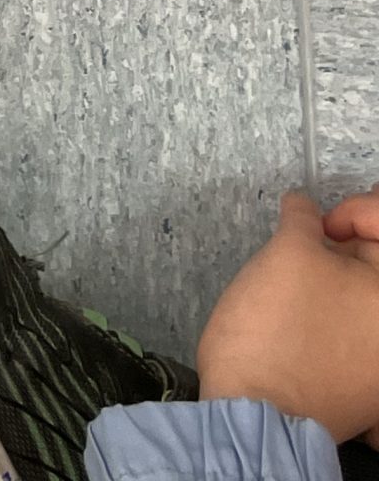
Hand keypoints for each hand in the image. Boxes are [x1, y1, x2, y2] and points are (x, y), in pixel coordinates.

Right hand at [197, 190, 378, 445]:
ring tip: (299, 271)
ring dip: (337, 273)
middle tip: (314, 233)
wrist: (256, 412)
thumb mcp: (290, 252)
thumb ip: (305, 218)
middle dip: (349, 239)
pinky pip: (352, 331)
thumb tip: (305, 208)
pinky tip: (299, 306)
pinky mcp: (360, 381)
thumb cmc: (279, 329)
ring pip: (362, 297)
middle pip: (376, 265)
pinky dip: (331, 308)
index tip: (323, 221)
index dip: (359, 210)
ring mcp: (378, 362)